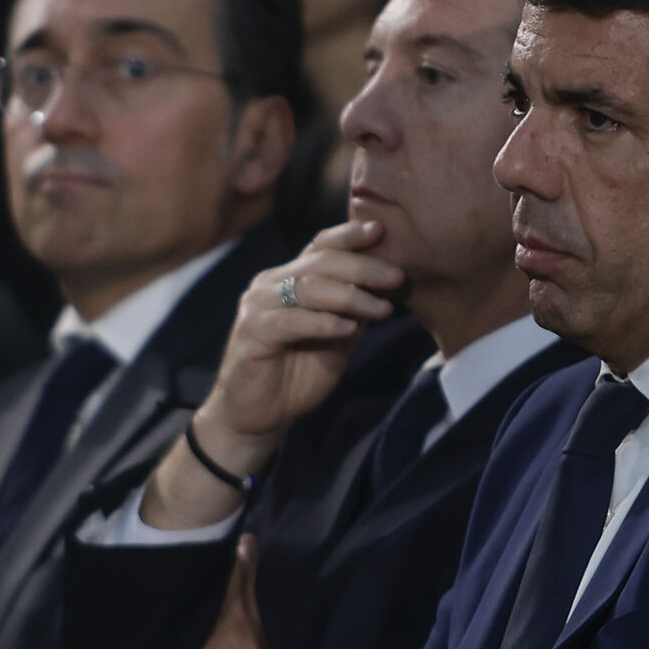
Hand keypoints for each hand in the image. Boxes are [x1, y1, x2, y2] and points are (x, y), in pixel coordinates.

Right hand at [192, 219, 403, 475]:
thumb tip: (388, 286)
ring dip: (349, 296)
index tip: (381, 231)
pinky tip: (347, 329)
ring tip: (381, 309)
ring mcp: (259, 306)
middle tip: (396, 276)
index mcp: (291, 279)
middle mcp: (272, 284)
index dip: (350, 236)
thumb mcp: (337, 340)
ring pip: (307, 287)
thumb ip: (355, 312)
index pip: (321, 247)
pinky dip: (322, 323)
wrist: (260, 417)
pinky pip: (290, 321)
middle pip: (319, 261)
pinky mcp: (252, 333)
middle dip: (362, 267)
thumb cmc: (297, 376)